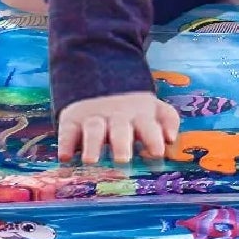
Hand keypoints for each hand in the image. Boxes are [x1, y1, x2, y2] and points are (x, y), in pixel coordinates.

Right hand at [58, 91, 178, 164]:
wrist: (99, 78)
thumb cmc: (132, 108)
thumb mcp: (152, 108)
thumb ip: (167, 120)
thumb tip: (172, 138)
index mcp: (139, 115)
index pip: (148, 126)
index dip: (153, 138)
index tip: (157, 153)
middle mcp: (116, 117)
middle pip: (120, 129)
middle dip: (121, 144)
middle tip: (123, 160)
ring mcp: (94, 118)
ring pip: (93, 129)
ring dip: (93, 144)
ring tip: (91, 160)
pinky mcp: (72, 121)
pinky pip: (67, 132)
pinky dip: (66, 143)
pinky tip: (66, 157)